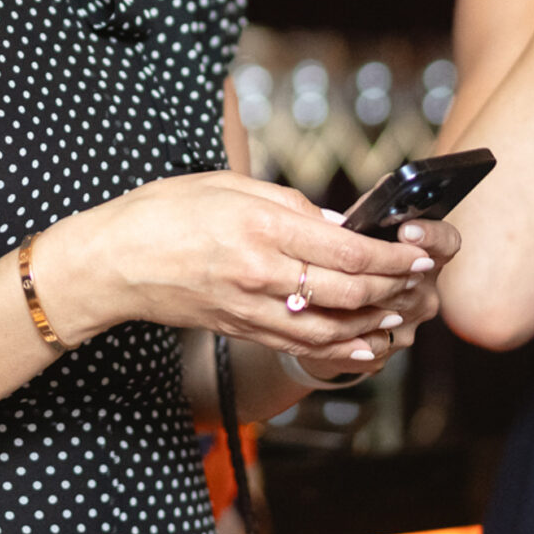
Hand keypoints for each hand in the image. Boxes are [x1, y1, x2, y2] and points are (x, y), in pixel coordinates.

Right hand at [34, 171, 436, 356]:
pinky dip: (339, 348)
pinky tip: (365, 345)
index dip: (390, 256)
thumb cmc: (165, 211)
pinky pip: (301, 345)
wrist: (114, 261)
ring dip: (374, 321)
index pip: (345, 251)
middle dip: (393, 287)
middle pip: (347, 292)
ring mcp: (251, 308)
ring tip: (401, 310)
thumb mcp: (229, 185)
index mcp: (260, 229)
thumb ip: (289, 205)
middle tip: (420, 279)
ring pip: (330, 327)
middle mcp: (260, 274)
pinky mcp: (241, 329)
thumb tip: (337, 225)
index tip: (417, 252)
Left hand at [282, 216, 460, 378]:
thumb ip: (368, 220)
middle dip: (380, 270)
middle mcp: (426, 293)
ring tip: (328, 285)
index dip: (431, 236)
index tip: (407, 230)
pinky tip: (325, 315)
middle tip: (354, 260)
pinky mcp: (386, 349)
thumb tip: (365, 207)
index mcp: (428, 258)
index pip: (447, 243)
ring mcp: (409, 325)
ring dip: (356, 299)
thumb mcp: (361, 232)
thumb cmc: (352, 263)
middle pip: (411, 281)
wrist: (339, 313)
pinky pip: (364, 337)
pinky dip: (343, 326)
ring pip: (385, 311)